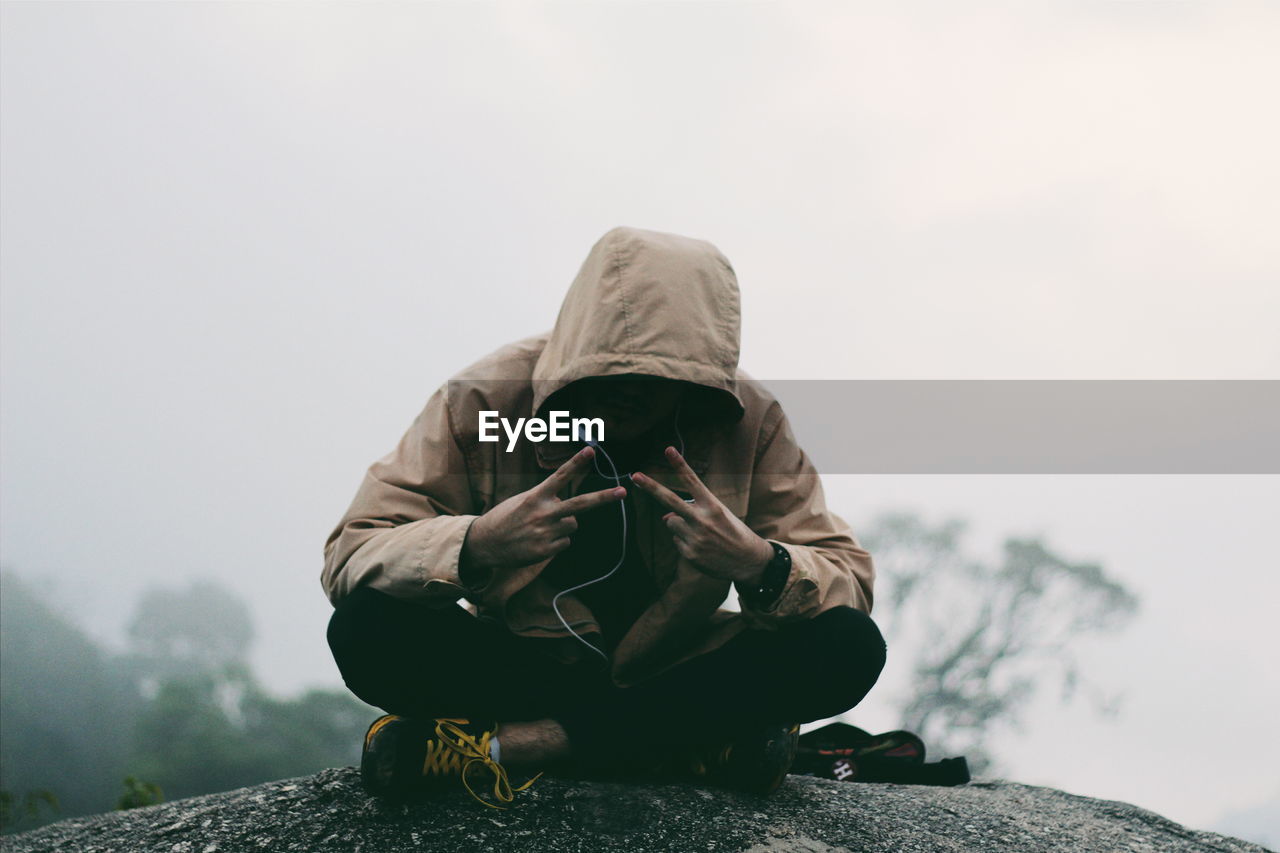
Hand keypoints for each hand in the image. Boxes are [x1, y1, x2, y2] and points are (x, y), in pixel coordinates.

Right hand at [464, 446, 625, 573]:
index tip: (591, 451)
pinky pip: (565, 543)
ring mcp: (546, 533)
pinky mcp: (546, 550)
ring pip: (572, 525)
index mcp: (536, 496)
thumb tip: (569, 507)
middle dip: (603, 497)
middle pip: (580, 504)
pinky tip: (538, 542)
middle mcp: (543, 513)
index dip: (576, 463)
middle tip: (623, 491)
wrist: (485, 543)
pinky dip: (556, 543)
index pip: (560, 476)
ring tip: (540, 529)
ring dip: (563, 526)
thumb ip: (546, 500)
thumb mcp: (522, 501)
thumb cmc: (505, 518)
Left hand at [630, 446, 773, 585]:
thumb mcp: (719, 515)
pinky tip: (703, 547)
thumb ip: (693, 510)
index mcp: (713, 506)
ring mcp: (694, 537)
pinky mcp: (689, 553)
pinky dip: (685, 542)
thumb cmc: (734, 532)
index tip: (668, 449)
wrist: (749, 561)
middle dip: (651, 487)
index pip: (692, 481)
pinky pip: (676, 540)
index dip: (679, 464)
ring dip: (679, 525)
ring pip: (671, 522)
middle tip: (634, 476)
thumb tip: (665, 518)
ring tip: (701, 533)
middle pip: (670, 500)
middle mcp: (702, 520)